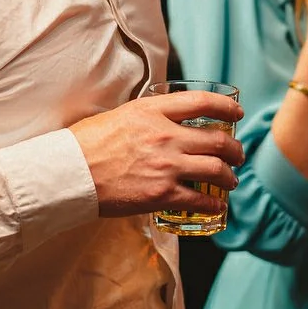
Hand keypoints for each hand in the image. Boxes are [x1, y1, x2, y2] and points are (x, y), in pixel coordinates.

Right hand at [70, 92, 244, 217]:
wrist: (70, 173)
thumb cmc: (87, 143)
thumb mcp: (121, 115)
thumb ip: (148, 116)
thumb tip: (164, 119)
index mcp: (153, 111)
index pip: (202, 103)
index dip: (226, 107)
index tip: (236, 113)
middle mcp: (166, 136)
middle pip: (217, 140)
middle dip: (234, 149)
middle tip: (237, 155)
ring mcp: (166, 166)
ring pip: (216, 170)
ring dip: (229, 176)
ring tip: (230, 180)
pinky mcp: (162, 194)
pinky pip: (200, 200)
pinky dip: (214, 204)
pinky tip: (217, 205)